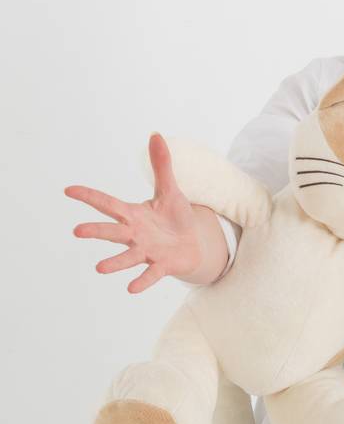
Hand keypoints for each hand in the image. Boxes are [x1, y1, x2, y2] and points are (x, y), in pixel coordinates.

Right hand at [65, 132, 202, 293]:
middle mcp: (135, 234)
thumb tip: (156, 135)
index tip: (69, 190)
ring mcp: (148, 251)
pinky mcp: (163, 265)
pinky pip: (152, 274)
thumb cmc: (176, 217)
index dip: (90, 196)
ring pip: (128, 256)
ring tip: (99, 268)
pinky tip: (131, 288)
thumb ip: (161, 165)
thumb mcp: (170, 189)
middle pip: (113, 231)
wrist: (194, 243)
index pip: (108, 203)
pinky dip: (143, 281)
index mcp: (134, 215)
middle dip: (96, 231)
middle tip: (77, 230)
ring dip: (115, 262)